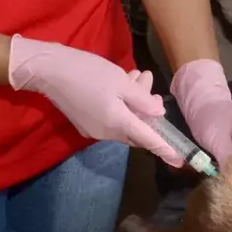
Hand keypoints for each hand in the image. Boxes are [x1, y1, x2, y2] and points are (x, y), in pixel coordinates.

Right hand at [8, 37, 183, 165]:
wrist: (50, 71)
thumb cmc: (89, 73)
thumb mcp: (121, 82)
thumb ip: (142, 100)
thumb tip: (159, 114)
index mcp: (118, 123)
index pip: (148, 140)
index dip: (166, 149)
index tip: (180, 160)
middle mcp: (107, 132)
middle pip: (137, 128)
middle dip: (147, 109)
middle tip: (148, 82)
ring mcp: (95, 129)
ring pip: (125, 120)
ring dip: (134, 101)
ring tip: (136, 75)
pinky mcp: (86, 121)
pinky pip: (112, 117)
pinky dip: (121, 103)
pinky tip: (122, 82)